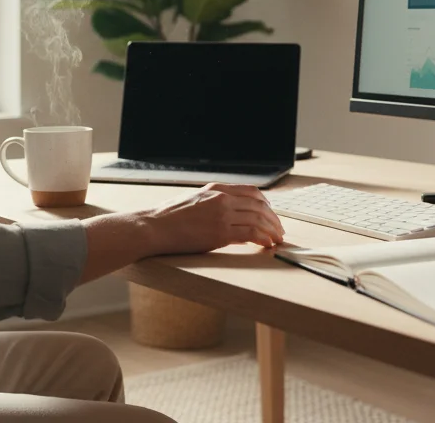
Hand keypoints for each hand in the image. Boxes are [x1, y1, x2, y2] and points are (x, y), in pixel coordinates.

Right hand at [138, 183, 285, 254]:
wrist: (154, 226)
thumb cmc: (169, 216)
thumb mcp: (194, 199)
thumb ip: (213, 202)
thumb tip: (230, 214)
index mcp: (216, 188)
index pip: (251, 191)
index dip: (267, 203)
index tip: (271, 214)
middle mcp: (222, 198)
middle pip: (259, 206)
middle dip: (274, 219)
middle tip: (279, 230)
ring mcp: (222, 215)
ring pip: (258, 220)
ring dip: (272, 230)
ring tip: (277, 240)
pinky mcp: (220, 233)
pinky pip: (250, 234)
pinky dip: (263, 239)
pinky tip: (266, 245)